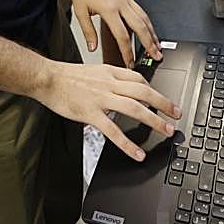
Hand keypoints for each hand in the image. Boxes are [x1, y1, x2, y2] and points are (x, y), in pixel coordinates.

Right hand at [33, 60, 181, 160]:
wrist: (46, 78)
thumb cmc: (67, 76)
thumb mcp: (93, 70)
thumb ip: (109, 79)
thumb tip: (122, 88)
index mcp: (110, 72)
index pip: (139, 79)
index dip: (154, 89)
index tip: (162, 99)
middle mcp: (109, 84)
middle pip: (144, 92)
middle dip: (164, 103)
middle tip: (176, 114)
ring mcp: (101, 98)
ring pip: (134, 108)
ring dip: (154, 120)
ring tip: (166, 131)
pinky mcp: (90, 113)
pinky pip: (113, 130)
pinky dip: (128, 143)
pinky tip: (137, 153)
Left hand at [69, 0, 159, 66]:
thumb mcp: (80, 10)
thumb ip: (88, 31)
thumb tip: (92, 47)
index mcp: (109, 10)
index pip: (122, 36)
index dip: (127, 52)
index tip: (130, 62)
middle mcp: (121, 4)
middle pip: (140, 28)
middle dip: (149, 44)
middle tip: (156, 56)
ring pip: (144, 18)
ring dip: (152, 33)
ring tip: (157, 46)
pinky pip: (141, 10)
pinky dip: (147, 22)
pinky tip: (149, 29)